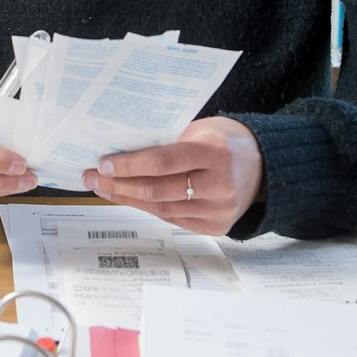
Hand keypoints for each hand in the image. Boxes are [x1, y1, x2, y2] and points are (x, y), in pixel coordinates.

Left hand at [84, 116, 263, 235]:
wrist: (264, 166)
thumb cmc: (226, 141)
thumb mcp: (202, 130)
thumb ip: (170, 142)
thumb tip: (122, 154)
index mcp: (216, 152)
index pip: (163, 161)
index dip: (129, 164)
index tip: (103, 163)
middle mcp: (219, 184)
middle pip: (158, 189)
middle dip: (119, 184)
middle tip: (93, 178)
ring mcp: (219, 210)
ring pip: (161, 208)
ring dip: (127, 199)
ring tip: (104, 189)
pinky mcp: (216, 227)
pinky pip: (172, 219)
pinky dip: (147, 208)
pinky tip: (129, 199)